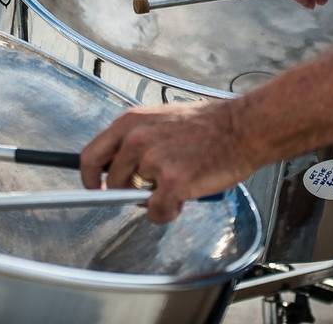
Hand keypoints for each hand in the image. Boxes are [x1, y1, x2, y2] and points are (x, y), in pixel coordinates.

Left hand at [79, 101, 258, 223]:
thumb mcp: (161, 119)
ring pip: (136, 197)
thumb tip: (121, 167)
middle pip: (111, 181)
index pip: (90, 155)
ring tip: (178, 184)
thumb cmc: (209, 124)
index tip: (94, 188)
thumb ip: (138, 139)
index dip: (89, 177)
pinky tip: (184, 197)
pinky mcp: (172, 181)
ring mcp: (153, 161)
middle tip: (152, 187)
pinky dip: (168, 212)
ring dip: (154, 198)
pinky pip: (157, 211)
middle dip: (128, 190)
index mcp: (130, 122)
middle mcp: (136, 139)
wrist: (243, 127)